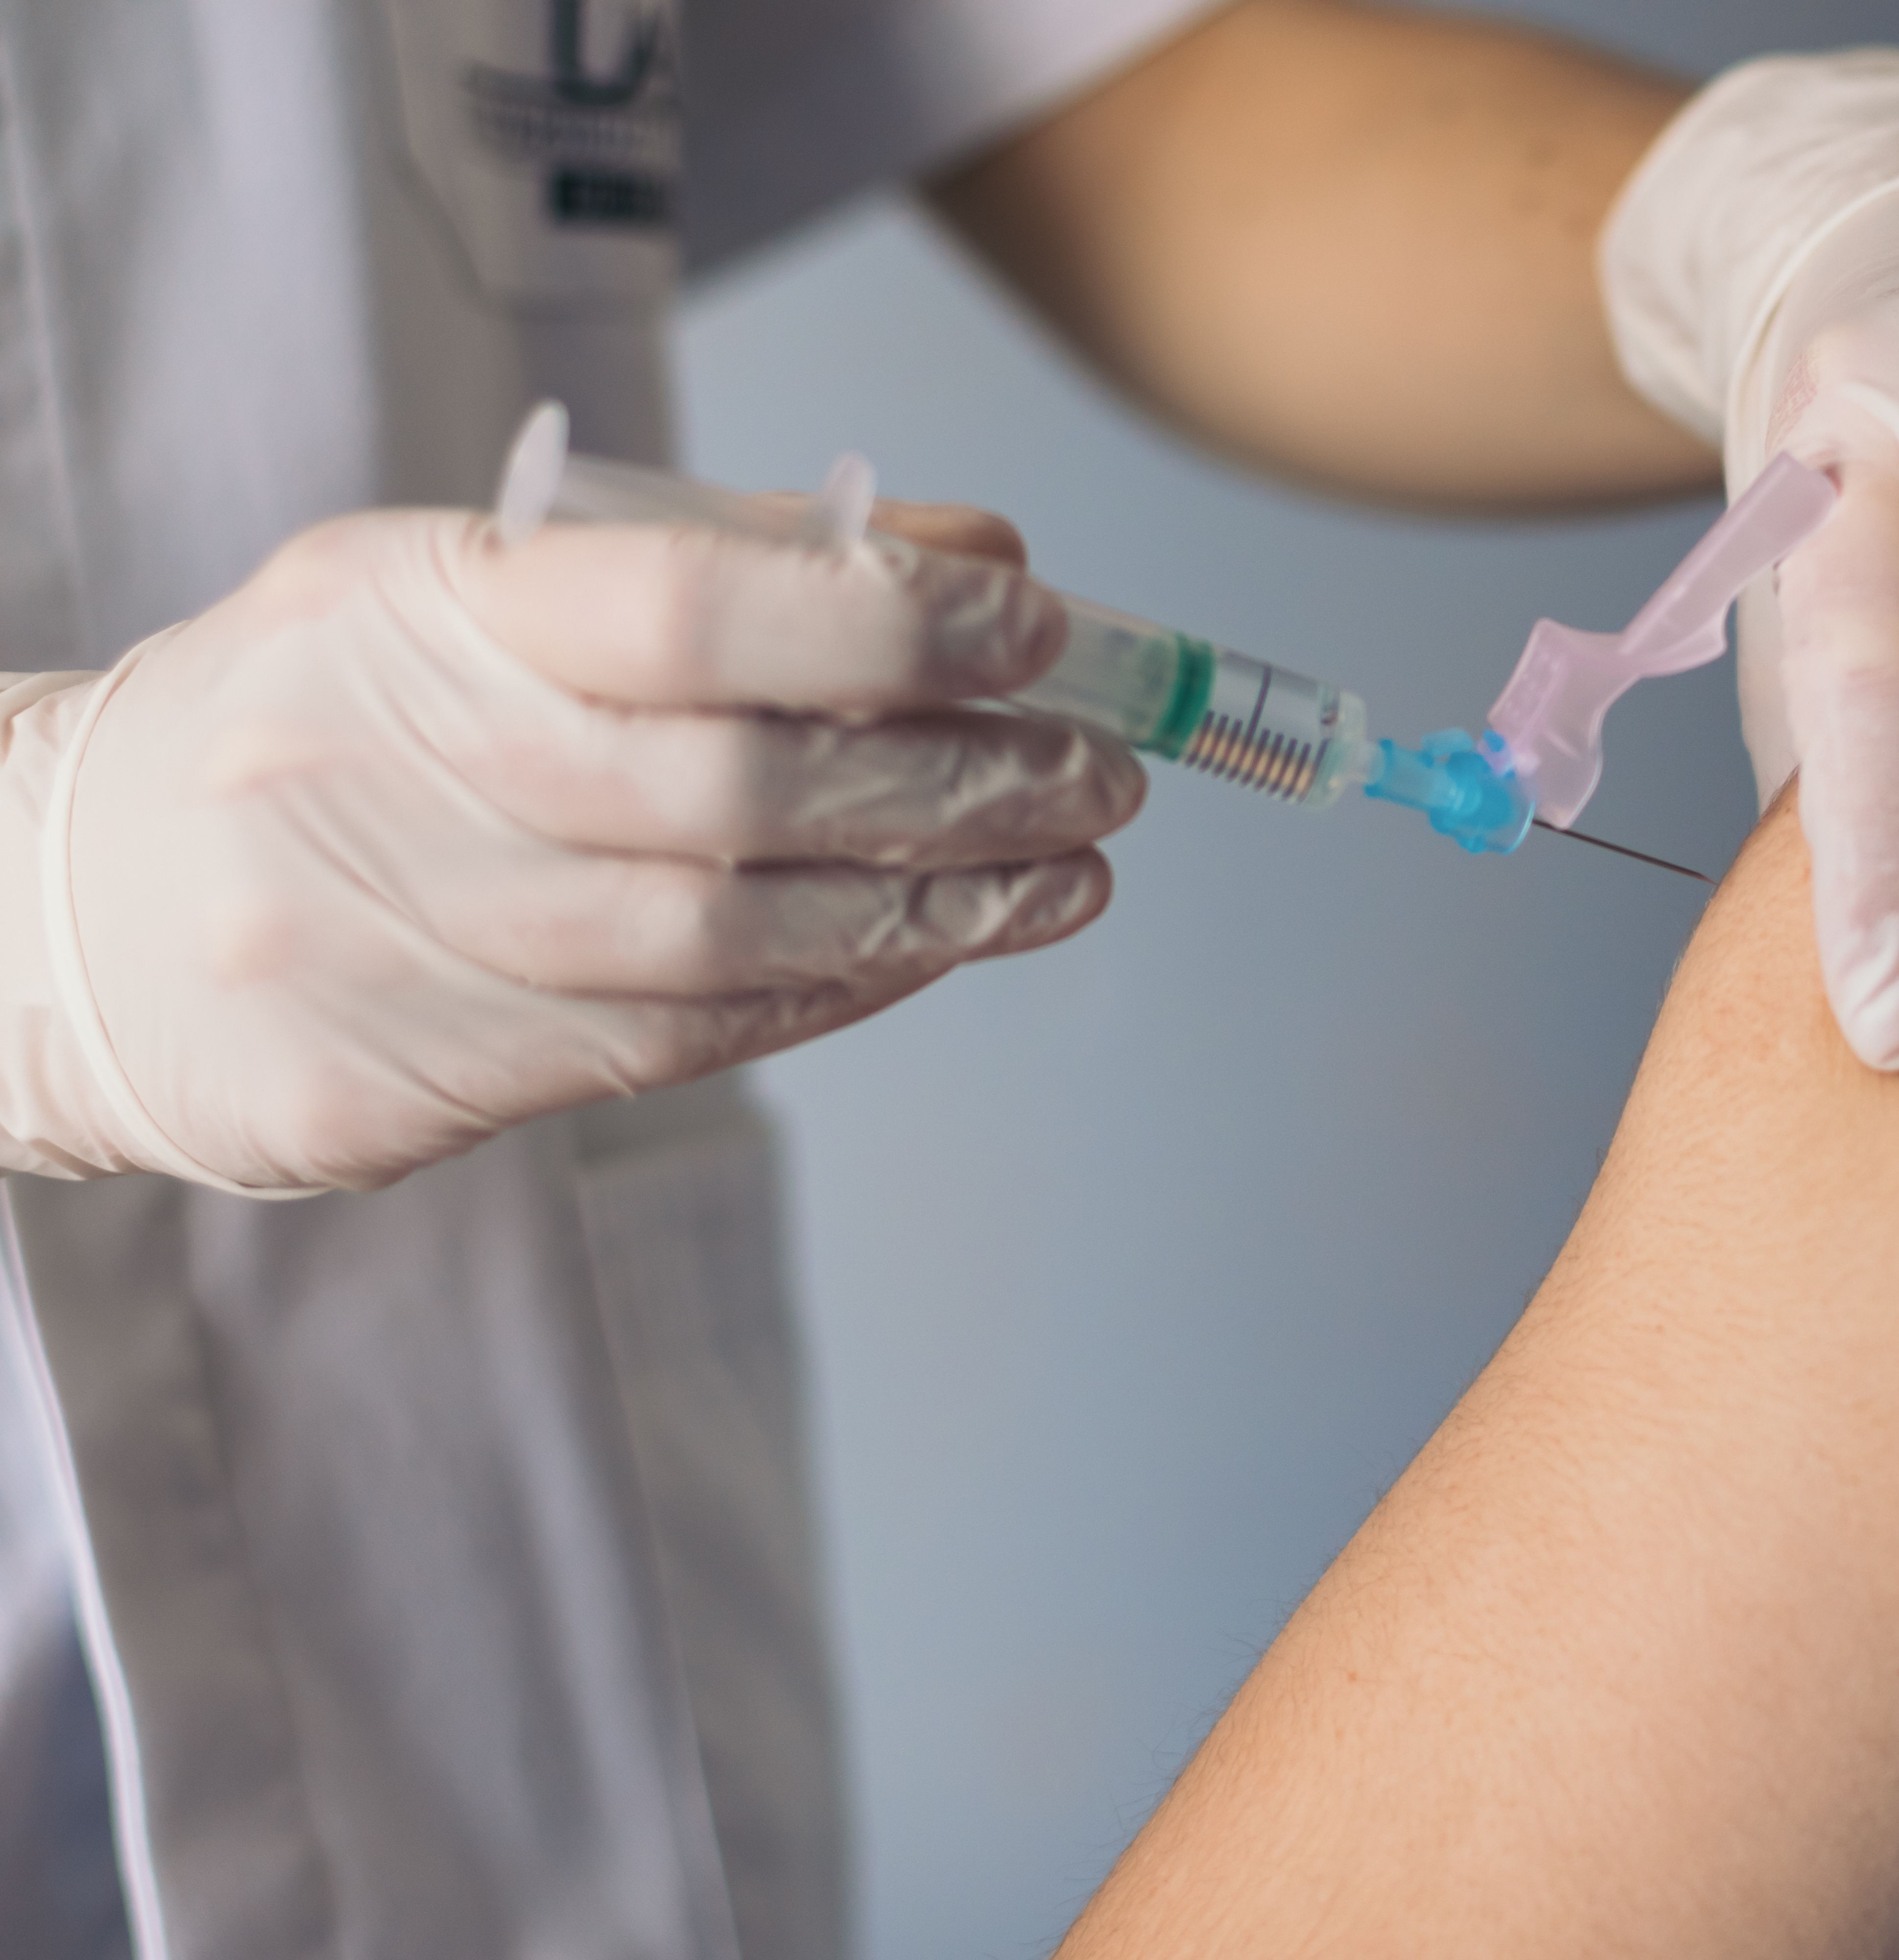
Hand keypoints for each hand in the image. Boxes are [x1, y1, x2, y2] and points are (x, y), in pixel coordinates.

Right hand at [5, 496, 1140, 1192]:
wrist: (57, 911)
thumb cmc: (317, 718)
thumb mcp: (466, 586)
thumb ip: (719, 560)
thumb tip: (975, 556)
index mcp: (408, 612)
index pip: (692, 607)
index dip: (893, 622)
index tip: (1038, 625)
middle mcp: (397, 775)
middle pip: (749, 790)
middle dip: (965, 782)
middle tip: (1106, 773)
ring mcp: (396, 944)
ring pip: (736, 941)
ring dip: (939, 909)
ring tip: (1068, 875)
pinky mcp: (406, 1083)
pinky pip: (683, 1040)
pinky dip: (839, 992)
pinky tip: (937, 949)